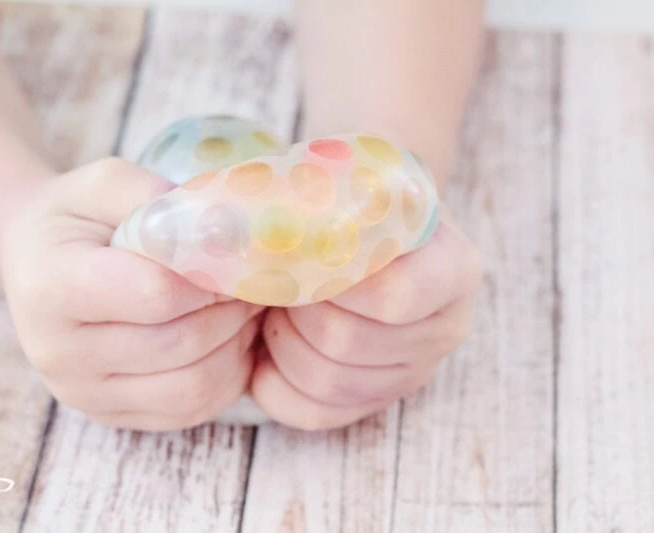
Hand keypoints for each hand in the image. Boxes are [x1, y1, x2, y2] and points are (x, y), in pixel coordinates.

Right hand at [0, 158, 262, 430]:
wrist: (33, 266)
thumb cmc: (73, 219)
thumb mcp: (101, 184)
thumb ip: (153, 197)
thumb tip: (219, 227)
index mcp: (52, 286)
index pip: (155, 293)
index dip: (210, 274)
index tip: (236, 255)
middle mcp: (58, 352)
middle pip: (179, 343)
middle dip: (231, 311)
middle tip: (252, 282)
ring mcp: (83, 392)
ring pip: (192, 387)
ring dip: (235, 346)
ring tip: (243, 308)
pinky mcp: (109, 415)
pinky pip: (190, 410)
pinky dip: (226, 375)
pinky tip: (228, 340)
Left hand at [250, 207, 482, 429]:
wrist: (371, 226)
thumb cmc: (356, 204)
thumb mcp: (358, 186)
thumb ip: (333, 205)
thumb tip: (262, 230)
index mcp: (454, 269)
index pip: (391, 298)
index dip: (330, 284)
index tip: (299, 257)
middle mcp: (445, 329)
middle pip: (346, 343)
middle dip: (293, 311)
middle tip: (274, 283)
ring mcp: (414, 371)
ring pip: (327, 382)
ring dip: (281, 343)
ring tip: (273, 309)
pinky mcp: (378, 399)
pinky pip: (316, 413)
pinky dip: (275, 386)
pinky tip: (264, 355)